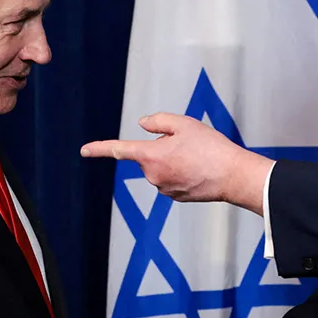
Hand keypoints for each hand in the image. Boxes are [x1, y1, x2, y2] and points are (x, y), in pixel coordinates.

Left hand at [79, 113, 272, 213]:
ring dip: (174, 160)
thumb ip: (159, 121)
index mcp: (151, 156)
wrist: (233, 176)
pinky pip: (172, 179)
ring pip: (162, 168)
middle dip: (162, 148)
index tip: (84, 151)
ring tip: (198, 157)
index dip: (100, 149)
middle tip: (189, 144)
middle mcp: (153, 176)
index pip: (119, 150)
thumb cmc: (211, 147)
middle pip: (149, 156)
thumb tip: (142, 125)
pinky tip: (200, 169)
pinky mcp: (177, 197)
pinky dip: (182, 172)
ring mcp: (164, 189)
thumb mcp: (184, 124)